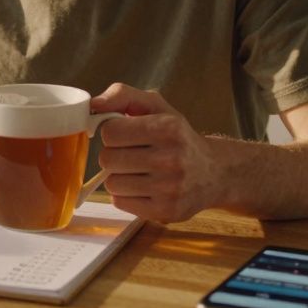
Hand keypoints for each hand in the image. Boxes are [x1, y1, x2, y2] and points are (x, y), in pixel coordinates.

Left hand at [91, 83, 219, 222]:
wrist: (213, 172)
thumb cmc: (178, 136)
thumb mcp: (156, 106)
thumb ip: (122, 95)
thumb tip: (94, 104)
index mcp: (168, 128)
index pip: (110, 132)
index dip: (112, 132)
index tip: (125, 134)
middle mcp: (171, 159)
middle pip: (107, 159)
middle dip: (114, 154)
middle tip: (132, 153)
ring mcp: (169, 188)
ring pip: (112, 183)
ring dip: (119, 176)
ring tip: (139, 171)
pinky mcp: (164, 211)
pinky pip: (120, 202)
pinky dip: (125, 195)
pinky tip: (143, 187)